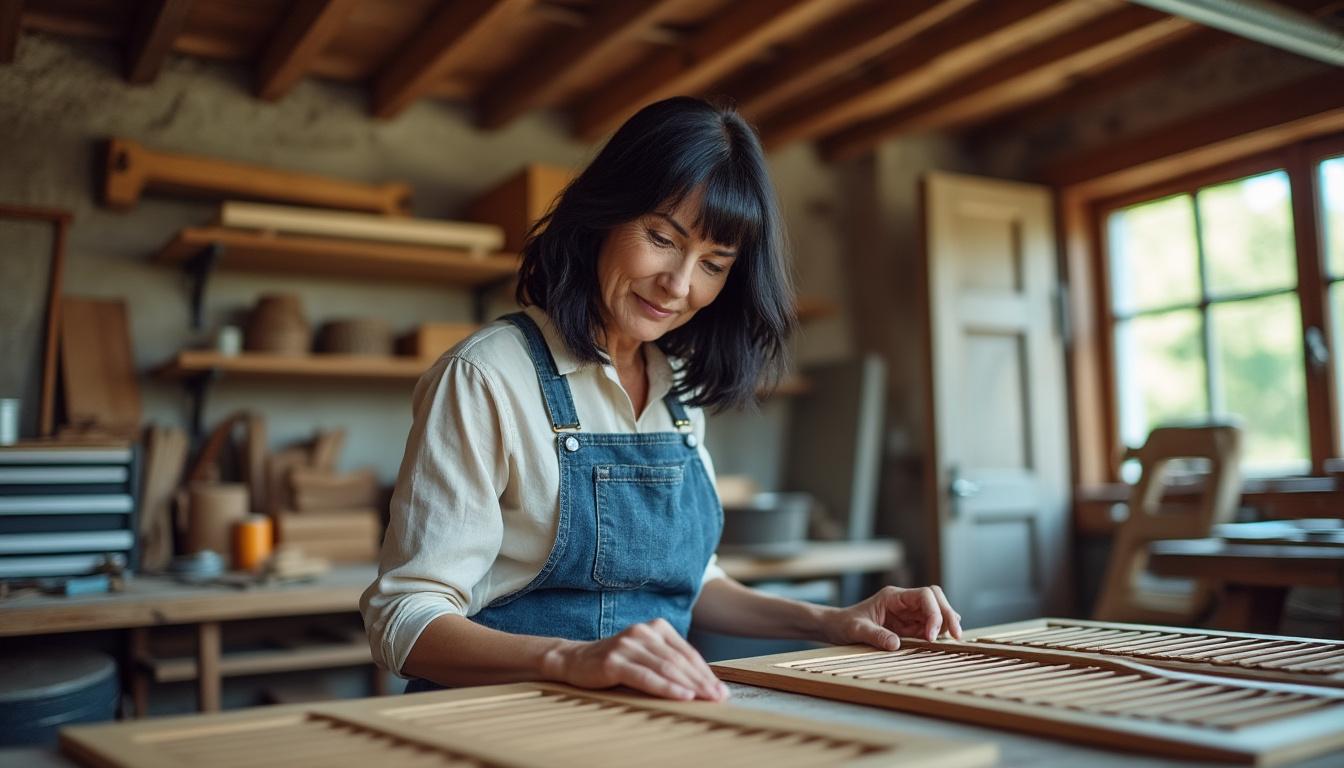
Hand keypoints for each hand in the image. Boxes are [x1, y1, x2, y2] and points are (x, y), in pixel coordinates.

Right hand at [541, 618, 727, 701]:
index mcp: (656, 628)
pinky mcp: (615, 661)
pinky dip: (667, 687)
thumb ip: (668, 662)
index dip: (706, 672)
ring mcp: (628, 645)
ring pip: (666, 668)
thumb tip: (701, 684)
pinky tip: (682, 696)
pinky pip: (646, 677)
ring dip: (690, 685)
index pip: (687, 653)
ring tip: (706, 699)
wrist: (575, 660)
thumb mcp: (645, 656)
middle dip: (702, 681)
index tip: (720, 689)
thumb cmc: (615, 662)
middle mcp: (643, 632)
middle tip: (719, 697)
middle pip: (680, 660)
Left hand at [822, 585, 961, 649]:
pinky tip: (944, 641)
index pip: (924, 595)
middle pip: (935, 599)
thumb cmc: (845, 624)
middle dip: (948, 614)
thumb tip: (895, 644)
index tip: (931, 635)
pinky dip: (939, 631)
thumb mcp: (857, 630)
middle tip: (956, 635)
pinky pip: (930, 625)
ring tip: (953, 638)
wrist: (837, 627)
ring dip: (946, 622)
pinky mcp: (909, 625)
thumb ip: (875, 636)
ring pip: (936, 610)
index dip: (934, 612)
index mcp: (893, 597)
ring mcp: (908, 613)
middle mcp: (904, 602)